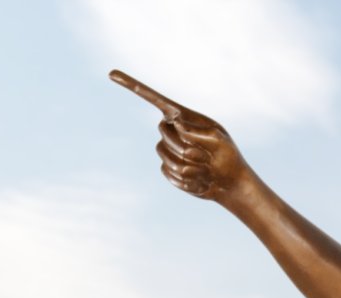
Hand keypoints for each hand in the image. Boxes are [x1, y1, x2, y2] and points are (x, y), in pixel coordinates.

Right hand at [109, 69, 247, 203]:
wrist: (229, 182)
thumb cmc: (227, 156)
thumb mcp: (218, 138)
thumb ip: (197, 129)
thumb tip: (175, 120)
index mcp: (181, 116)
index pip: (153, 98)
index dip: (132, 86)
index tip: (111, 74)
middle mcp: (171, 130)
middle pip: (163, 133)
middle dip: (186, 145)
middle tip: (207, 155)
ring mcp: (167, 150)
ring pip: (165, 155)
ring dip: (189, 165)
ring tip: (204, 168)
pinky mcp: (168, 169)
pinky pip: (169, 173)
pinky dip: (188, 179)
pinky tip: (200, 179)